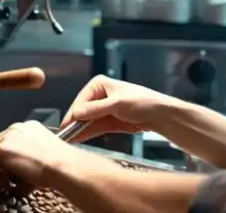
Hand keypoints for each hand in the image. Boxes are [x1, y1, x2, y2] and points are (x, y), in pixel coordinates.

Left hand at [0, 121, 118, 192]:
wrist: (62, 166)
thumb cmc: (59, 165)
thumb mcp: (42, 154)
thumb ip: (27, 155)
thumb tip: (16, 172)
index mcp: (28, 127)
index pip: (8, 139)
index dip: (7, 158)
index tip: (13, 172)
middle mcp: (16, 127)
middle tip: (8, 178)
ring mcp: (8, 136)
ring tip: (7, 181)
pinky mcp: (1, 148)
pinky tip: (5, 182)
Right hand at [61, 75, 181, 142]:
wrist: (161, 115)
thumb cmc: (143, 102)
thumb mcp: (117, 104)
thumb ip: (96, 109)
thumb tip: (76, 114)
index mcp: (99, 84)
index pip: (81, 101)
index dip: (73, 114)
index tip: (67, 126)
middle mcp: (99, 96)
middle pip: (82, 111)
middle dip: (74, 123)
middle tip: (65, 136)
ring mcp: (103, 110)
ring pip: (86, 121)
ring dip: (78, 130)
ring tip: (67, 140)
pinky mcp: (108, 121)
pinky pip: (94, 128)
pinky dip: (86, 133)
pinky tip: (77, 139)